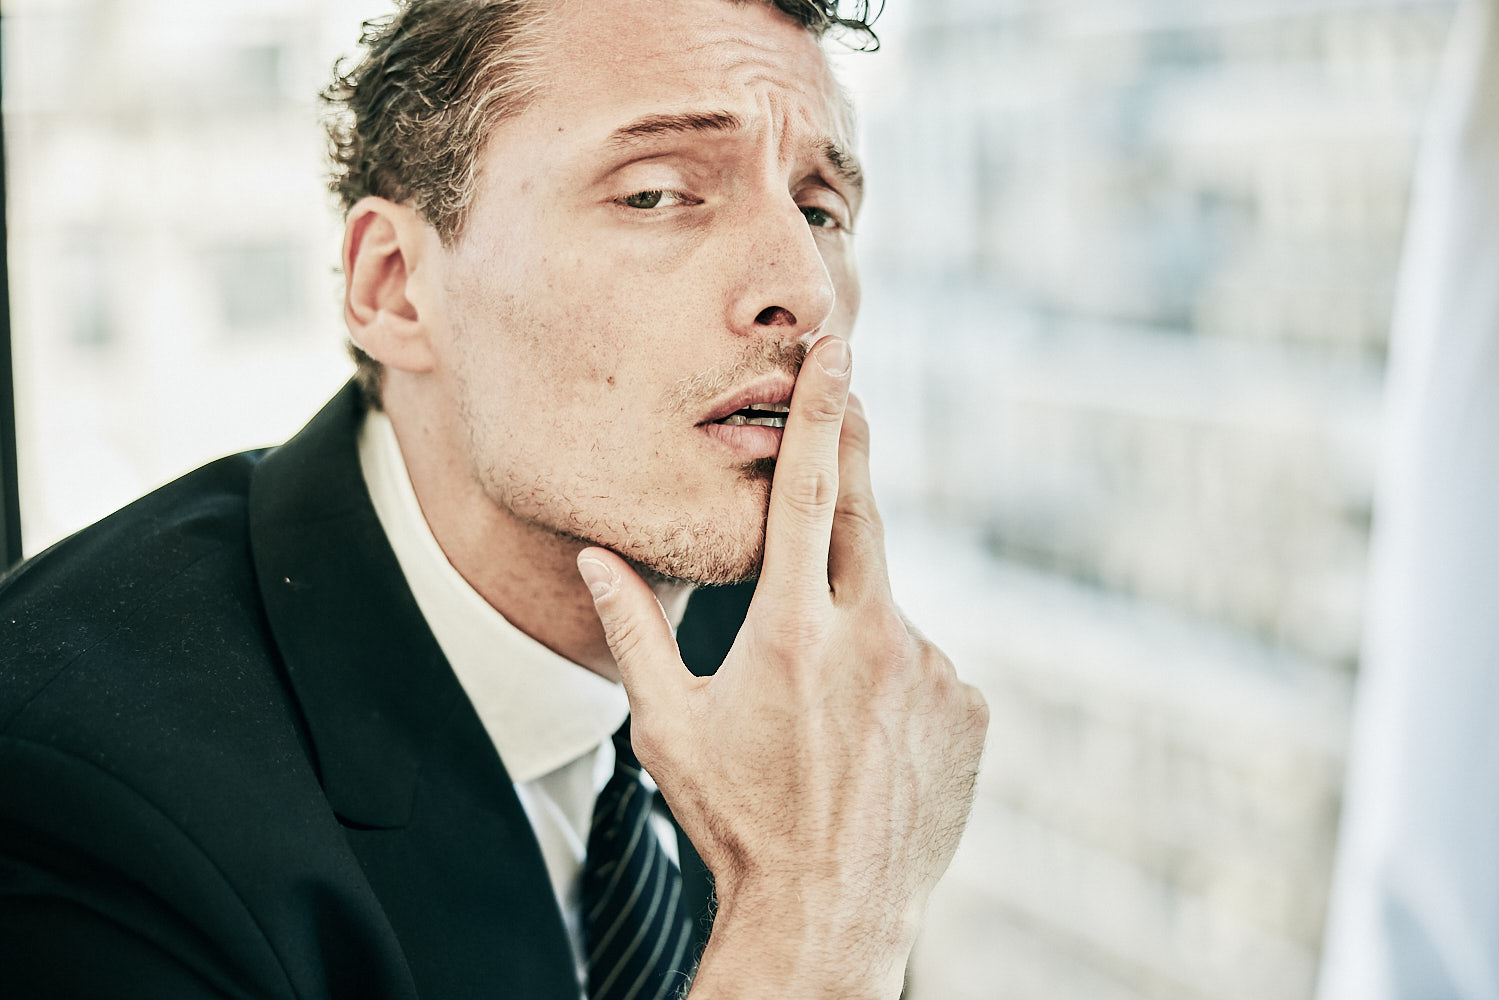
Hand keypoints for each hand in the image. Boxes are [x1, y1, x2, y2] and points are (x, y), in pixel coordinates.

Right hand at [576, 335, 989, 998]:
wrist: (828, 913)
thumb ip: (634, 629)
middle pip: (866, 515)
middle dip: (855, 453)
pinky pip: (926, 664)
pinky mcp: (969, 709)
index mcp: (791, 632)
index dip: (822, 414)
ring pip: (889, 607)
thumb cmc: (735, 819)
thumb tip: (595, 556)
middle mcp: (872, 638)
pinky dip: (896, 675)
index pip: (808, 493)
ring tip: (823, 706)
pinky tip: (866, 735)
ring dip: (858, 621)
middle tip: (852, 399)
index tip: (836, 355)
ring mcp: (932, 673)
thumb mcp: (668, 726)